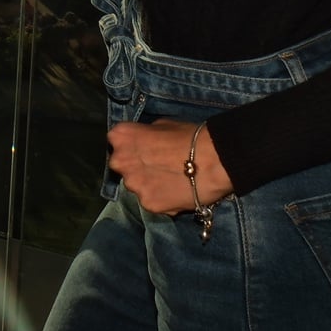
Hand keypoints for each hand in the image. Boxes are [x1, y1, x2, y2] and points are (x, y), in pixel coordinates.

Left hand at [106, 120, 230, 214]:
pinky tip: (176, 192)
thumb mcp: (161, 125)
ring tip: (170, 180)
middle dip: (136, 167)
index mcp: (120, 137)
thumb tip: (144, 142)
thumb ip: (145, 135)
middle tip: (157, 166)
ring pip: (136, 186)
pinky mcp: (148, 205)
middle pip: (122, 166)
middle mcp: (120, 161)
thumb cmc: (189, 136)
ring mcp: (134, 185)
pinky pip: (151, 202)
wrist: (214, 160)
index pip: (116, 142)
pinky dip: (160, 199)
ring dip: (147, 184)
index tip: (144, 149)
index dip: (132, 146)